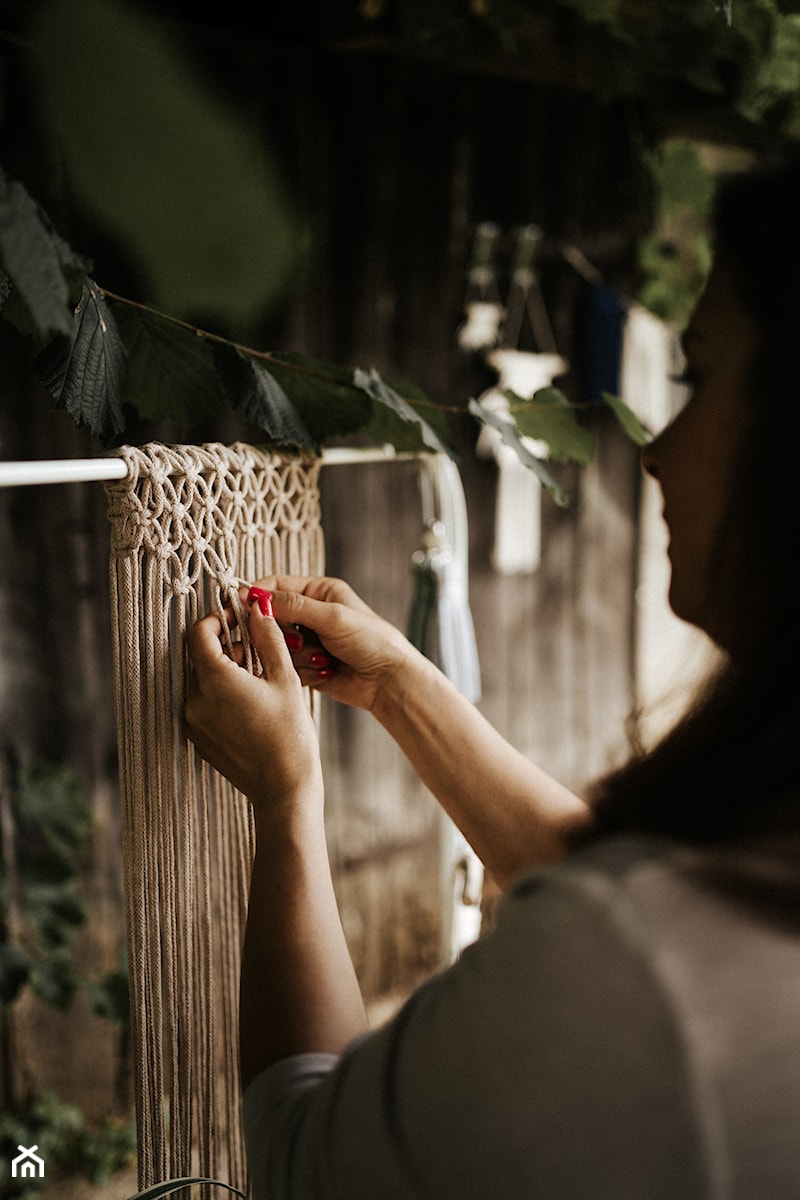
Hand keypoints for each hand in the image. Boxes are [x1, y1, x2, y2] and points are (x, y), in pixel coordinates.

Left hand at [185, 596, 323, 813]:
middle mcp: (194, 700)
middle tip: (259, 652)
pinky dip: (221, 694)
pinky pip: (203, 703)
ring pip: (202, 680)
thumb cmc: (290, 737)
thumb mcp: (284, 678)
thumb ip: (268, 638)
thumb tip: (258, 608)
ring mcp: (193, 722)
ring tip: (259, 680)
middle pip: (200, 657)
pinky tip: (251, 702)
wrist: (284, 789)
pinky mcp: (198, 738)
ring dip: (225, 671)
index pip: (198, 633)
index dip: (216, 619)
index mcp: (213, 680)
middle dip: (227, 647)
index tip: (236, 618)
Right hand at [248, 575, 416, 712]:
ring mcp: (308, 640)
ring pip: (277, 644)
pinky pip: (286, 666)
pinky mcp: (306, 665)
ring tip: (323, 658)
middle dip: (282, 633)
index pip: (275, 586)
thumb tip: (257, 597)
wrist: (389, 681)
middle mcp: (311, 613)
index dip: (256, 597)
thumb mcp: (333, 617)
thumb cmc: (372, 641)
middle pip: (271, 618)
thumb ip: (294, 606)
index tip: (240, 609)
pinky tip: (325, 671)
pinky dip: (302, 670)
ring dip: (297, 655)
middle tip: (300, 641)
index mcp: (319, 591)